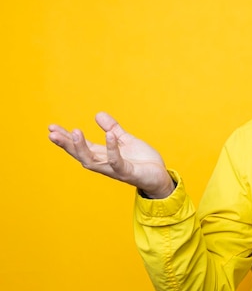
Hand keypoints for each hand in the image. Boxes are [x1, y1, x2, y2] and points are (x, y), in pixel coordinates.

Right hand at [48, 112, 174, 198]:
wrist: (160, 177)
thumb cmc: (142, 161)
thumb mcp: (126, 140)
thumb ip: (112, 128)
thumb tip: (98, 114)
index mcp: (103, 155)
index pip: (80, 146)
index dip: (66, 138)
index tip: (52, 127)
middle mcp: (105, 164)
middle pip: (80, 154)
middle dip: (66, 144)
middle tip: (52, 133)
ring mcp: (115, 169)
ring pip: (92, 161)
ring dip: (82, 147)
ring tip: (75, 132)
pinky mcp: (128, 173)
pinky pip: (117, 162)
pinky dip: (112, 149)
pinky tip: (108, 135)